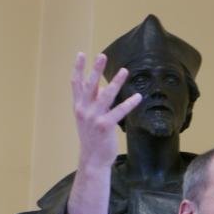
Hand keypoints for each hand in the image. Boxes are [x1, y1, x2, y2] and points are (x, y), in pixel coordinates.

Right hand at [71, 53, 141, 168]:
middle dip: (96, 69)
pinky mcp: (105, 126)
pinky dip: (129, 103)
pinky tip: (137, 97)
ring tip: (125, 71)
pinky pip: (119, 111)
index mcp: (79, 106)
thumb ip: (95, 102)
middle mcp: (84, 110)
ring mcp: (94, 118)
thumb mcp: (90, 118)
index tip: (81, 54)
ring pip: (106, 95)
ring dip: (116, 82)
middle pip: (90, 85)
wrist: (92, 159)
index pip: (76, 83)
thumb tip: (104, 89)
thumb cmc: (93, 138)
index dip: (78, 68)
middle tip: (102, 55)